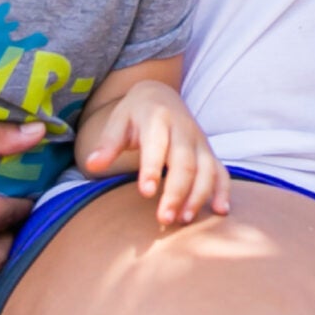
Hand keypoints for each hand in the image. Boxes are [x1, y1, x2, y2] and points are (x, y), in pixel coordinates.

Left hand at [77, 81, 230, 226]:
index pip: (157, 146)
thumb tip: (91, 165)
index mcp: (158, 119)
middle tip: (164, 219)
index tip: (146, 193)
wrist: (161, 94)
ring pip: (206, 169)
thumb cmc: (136, 113)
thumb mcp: (118, 120)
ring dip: (198, 196)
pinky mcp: (209, 152)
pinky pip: (221, 171)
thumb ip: (107, 144)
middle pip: (185, 163)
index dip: (152, 169)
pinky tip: (219, 211)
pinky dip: (223, 191)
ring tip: (184, 219)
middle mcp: (183, 130)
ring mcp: (200, 142)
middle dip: (177, 192)